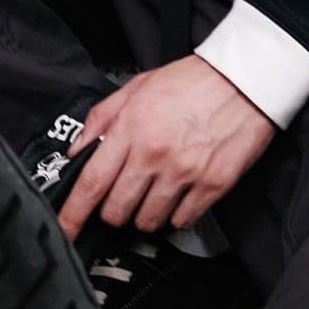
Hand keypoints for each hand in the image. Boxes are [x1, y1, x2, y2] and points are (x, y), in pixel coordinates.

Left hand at [57, 56, 275, 237]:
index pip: (91, 181)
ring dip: (144, 214)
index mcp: (131, 128)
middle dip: (112, 211)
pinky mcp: (212, 185)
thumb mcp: (136, 88)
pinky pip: (182, 220)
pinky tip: (178, 195)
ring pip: (148, 221)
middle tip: (120, 197)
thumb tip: (78, 148)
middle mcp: (154, 153)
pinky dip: (176, 215)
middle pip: (117, 209)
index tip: (66, 228)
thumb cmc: (192, 82)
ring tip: (152, 193)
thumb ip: (101, 118)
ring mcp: (184, 172)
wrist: (243, 81)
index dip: (73, 213)